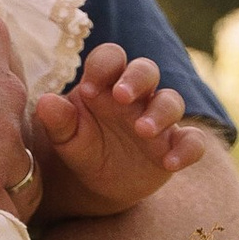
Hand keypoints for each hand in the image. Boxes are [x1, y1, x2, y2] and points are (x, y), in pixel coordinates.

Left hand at [32, 43, 204, 216]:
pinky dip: (187, 149)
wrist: (97, 182)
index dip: (103, 66)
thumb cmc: (81, 147)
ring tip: (143, 130)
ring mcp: (159, 118)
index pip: (111, 58)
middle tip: (121, 97)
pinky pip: (192, 140)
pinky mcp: (175, 144)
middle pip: (146, 70)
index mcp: (106, 84)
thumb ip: (57, 120)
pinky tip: (170, 163)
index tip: (89, 90)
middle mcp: (136, 96)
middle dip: (137, 78)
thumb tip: (46, 102)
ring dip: (160, 112)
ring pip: (171, 100)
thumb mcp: (65, 137)